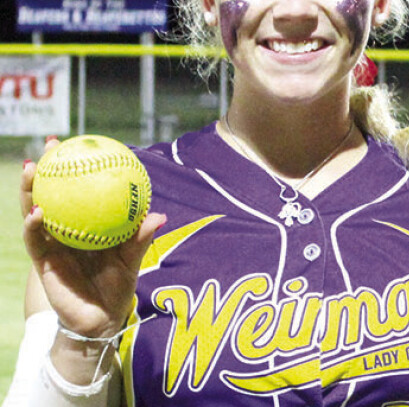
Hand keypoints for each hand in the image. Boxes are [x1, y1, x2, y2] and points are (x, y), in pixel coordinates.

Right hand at [20, 137, 165, 338]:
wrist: (102, 319)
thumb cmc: (117, 286)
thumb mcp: (131, 259)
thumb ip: (140, 239)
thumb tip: (159, 216)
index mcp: (85, 226)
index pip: (77, 192)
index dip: (76, 169)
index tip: (81, 143)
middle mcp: (65, 230)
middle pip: (50, 193)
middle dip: (48, 168)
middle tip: (51, 145)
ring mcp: (51, 244)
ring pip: (33, 211)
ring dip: (30, 189)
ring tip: (33, 168)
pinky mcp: (43, 262)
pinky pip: (35, 240)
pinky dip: (34, 225)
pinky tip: (38, 212)